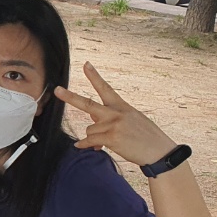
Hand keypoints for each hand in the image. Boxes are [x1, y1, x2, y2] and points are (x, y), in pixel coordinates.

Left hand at [55, 63, 175, 167]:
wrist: (160, 152)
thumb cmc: (147, 137)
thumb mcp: (133, 120)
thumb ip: (113, 118)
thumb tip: (93, 124)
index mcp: (122, 106)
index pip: (105, 88)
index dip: (94, 76)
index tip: (86, 64)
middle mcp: (116, 113)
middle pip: (87, 104)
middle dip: (70, 97)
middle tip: (56, 90)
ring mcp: (113, 125)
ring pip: (89, 129)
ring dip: (93, 138)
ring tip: (104, 143)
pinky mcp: (111, 138)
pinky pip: (90, 141)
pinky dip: (85, 145)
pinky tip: (82, 147)